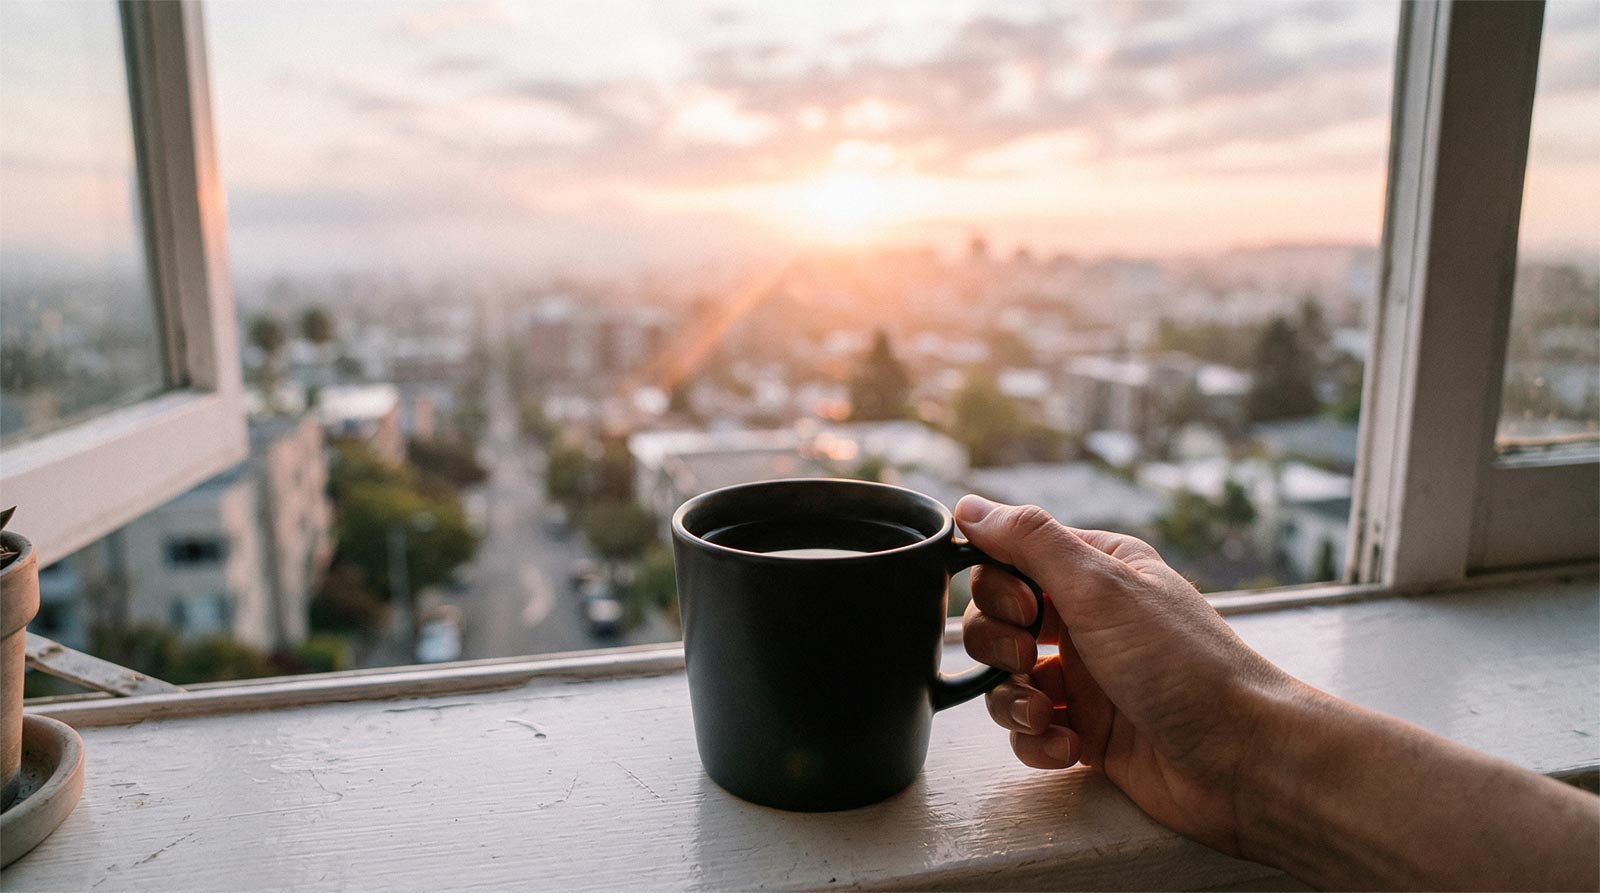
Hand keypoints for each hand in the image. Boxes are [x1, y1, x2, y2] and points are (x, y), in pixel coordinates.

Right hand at [956, 495, 1292, 855]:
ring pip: (1006, 679)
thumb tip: (969, 506)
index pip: (1010, 558)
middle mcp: (1087, 620)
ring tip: (1045, 715)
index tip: (1023, 607)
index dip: (997, 584)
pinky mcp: (1088, 732)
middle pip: (997, 620)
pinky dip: (1036, 742)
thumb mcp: (1101, 587)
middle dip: (996, 644)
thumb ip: (1030, 541)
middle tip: (1029, 657)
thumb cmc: (1184, 665)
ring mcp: (1086, 678)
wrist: (1242, 760)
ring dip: (1011, 699)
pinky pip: (1030, 731)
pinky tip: (1068, 748)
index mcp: (1095, 571)